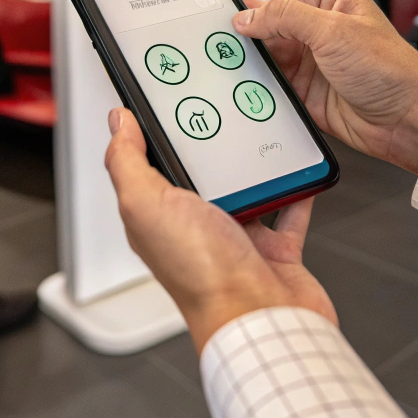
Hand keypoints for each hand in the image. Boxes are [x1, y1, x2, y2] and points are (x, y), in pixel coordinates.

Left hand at [105, 107, 335, 353]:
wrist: (262, 320)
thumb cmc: (203, 275)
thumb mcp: (147, 204)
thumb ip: (127, 161)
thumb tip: (117, 122)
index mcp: (157, 216)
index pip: (148, 165)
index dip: (150, 132)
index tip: (161, 97)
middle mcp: (194, 228)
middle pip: (199, 174)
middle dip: (207, 142)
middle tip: (218, 104)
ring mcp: (236, 239)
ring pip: (245, 188)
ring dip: (254, 164)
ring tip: (260, 128)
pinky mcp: (274, 250)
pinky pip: (288, 210)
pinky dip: (296, 190)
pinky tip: (300, 168)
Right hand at [201, 0, 417, 173]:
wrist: (407, 120)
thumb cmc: (391, 68)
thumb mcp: (335, 32)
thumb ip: (286, 18)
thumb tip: (247, 16)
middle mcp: (309, 16)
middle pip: (254, 0)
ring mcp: (301, 50)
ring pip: (253, 39)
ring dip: (233, 43)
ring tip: (203, 41)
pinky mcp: (297, 81)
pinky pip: (260, 72)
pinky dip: (244, 74)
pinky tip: (229, 74)